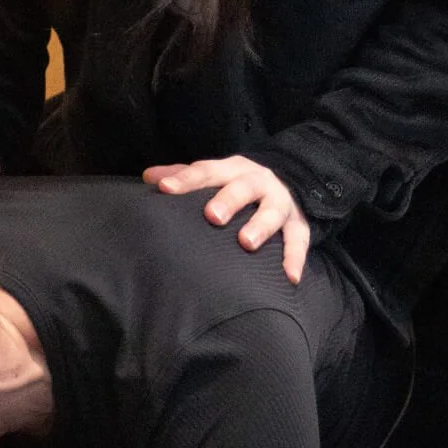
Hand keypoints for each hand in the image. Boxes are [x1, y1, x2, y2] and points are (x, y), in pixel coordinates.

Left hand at [144, 156, 310, 283]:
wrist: (288, 182)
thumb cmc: (237, 185)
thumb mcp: (214, 176)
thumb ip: (182, 175)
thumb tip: (148, 177)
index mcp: (232, 170)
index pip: (206, 171)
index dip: (185, 179)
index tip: (165, 189)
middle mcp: (258, 182)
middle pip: (243, 188)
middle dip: (229, 200)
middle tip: (212, 216)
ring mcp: (280, 203)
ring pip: (273, 212)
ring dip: (261, 225)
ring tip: (247, 243)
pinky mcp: (298, 224)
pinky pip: (299, 240)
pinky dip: (295, 258)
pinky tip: (289, 277)